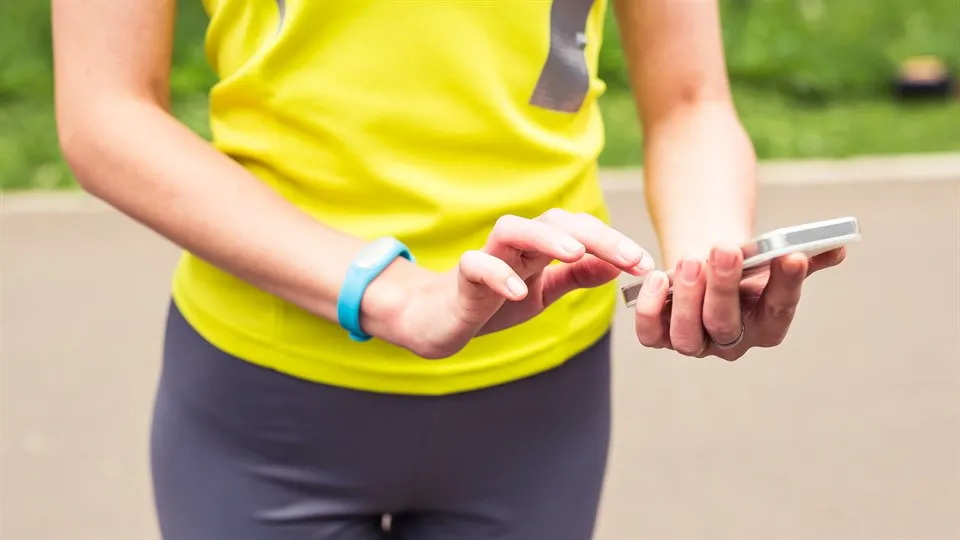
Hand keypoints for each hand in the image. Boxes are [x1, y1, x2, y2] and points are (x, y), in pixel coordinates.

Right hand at [396, 209, 651, 358]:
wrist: (439, 321)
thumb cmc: (491, 302)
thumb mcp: (543, 291)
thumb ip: (576, 277)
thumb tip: (618, 266)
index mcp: (538, 248)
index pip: (580, 232)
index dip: (614, 244)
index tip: (645, 264)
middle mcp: (514, 245)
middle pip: (554, 221)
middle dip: (594, 236)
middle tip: (628, 256)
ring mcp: (486, 257)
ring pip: (513, 229)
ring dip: (546, 237)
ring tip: (575, 252)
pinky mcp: (460, 278)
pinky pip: (477, 266)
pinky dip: (498, 275)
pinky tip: (519, 291)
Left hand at [632, 245, 846, 360]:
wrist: (705, 268)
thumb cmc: (746, 267)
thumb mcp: (773, 259)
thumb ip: (806, 254)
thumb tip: (836, 246)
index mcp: (768, 325)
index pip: (779, 308)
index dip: (787, 283)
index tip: (790, 254)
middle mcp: (732, 342)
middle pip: (726, 323)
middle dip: (725, 286)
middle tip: (725, 248)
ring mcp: (694, 344)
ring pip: (687, 335)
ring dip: (687, 298)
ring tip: (690, 260)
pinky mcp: (661, 338)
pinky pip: (651, 335)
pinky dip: (650, 310)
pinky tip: (655, 278)